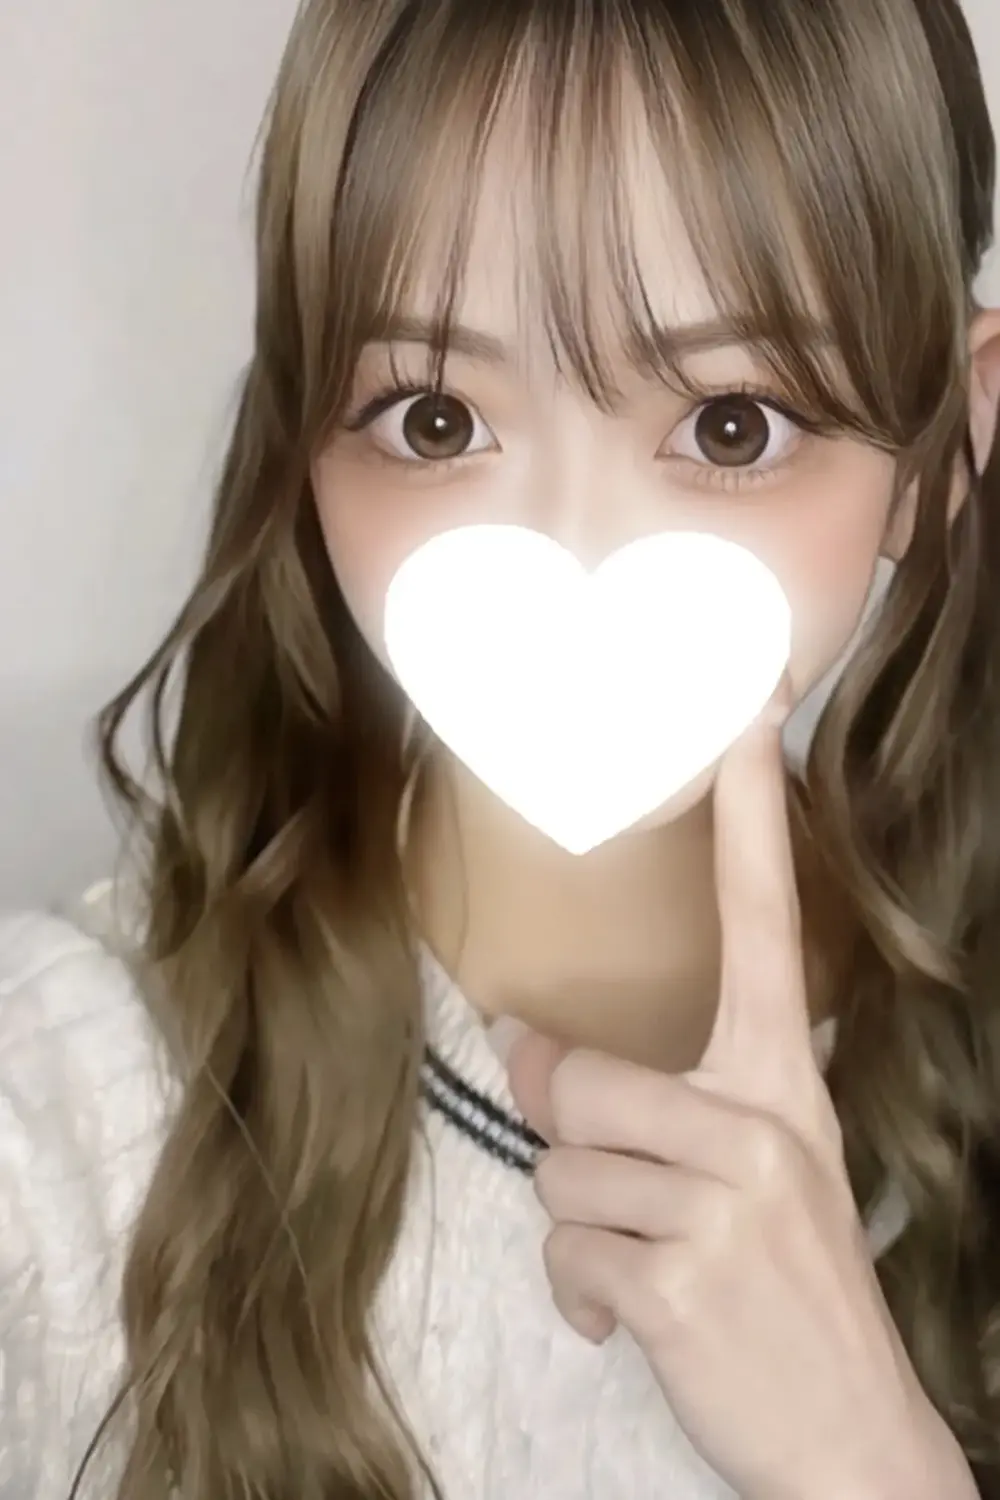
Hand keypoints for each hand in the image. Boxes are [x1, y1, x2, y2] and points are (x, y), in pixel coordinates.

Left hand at [505, 678, 969, 1499]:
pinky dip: (579, 1298)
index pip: (765, 918)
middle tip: (610, 1183)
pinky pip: (564, 1255)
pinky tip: (634, 1319)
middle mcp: (762, 1120)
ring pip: (559, 1173)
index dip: (752, 810)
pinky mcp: (680, 1280)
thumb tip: (525, 1051)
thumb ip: (644, 1104)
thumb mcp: (743, 1175)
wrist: (852, 1431)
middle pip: (579, 1081)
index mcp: (785, 1079)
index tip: (748, 707)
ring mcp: (727, 1201)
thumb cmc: (786, 1281)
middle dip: (564, 1139)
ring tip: (648, 1263)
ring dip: (581, 1230)